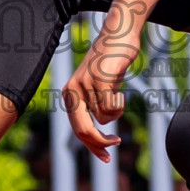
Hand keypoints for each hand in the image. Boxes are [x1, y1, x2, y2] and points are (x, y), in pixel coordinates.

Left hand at [63, 10, 141, 160]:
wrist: (118, 33)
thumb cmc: (111, 62)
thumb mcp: (98, 87)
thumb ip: (94, 106)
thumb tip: (98, 135)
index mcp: (69, 94)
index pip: (77, 130)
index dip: (92, 146)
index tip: (106, 157)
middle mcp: (72, 91)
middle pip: (84, 131)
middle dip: (100, 143)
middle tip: (116, 143)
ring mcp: (85, 85)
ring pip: (104, 119)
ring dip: (116, 110)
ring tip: (117, 93)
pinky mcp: (99, 79)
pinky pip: (112, 108)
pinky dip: (120, 103)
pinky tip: (120, 89)